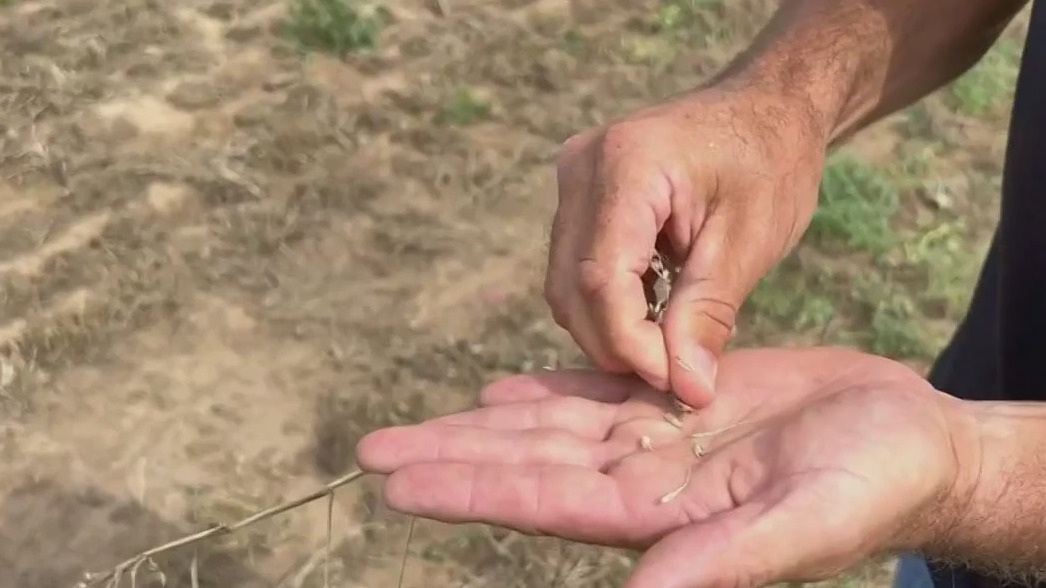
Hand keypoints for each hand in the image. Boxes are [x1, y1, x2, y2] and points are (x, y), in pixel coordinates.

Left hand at [355, 348, 977, 587]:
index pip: (545, 498)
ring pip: (550, 423)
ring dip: (480, 421)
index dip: (469, 488)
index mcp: (663, 516)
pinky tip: (500, 389)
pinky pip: (599, 391)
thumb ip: (719, 559)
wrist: (916, 441)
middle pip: (526, 461)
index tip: (397, 483)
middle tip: (371, 451)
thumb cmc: (878, 487)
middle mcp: (646, 480)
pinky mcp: (683, 399)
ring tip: (416, 424)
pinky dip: (547, 387)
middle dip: (448, 456)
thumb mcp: (806, 521)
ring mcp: (660, 439)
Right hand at [545, 87, 827, 407]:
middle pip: (573, 288)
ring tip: (672, 346)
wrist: (766, 108)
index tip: (678, 385)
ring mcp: (572, 182)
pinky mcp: (577, 199)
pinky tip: (656, 313)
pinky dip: (610, 307)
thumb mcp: (751, 240)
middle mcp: (580, 170)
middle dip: (619, 346)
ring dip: (612, 330)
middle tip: (678, 377)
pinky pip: (575, 271)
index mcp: (625, 166)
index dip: (632, 344)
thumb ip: (708, 314)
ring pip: (566, 287)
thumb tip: (685, 390)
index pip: (602, 278)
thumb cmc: (770, 161)